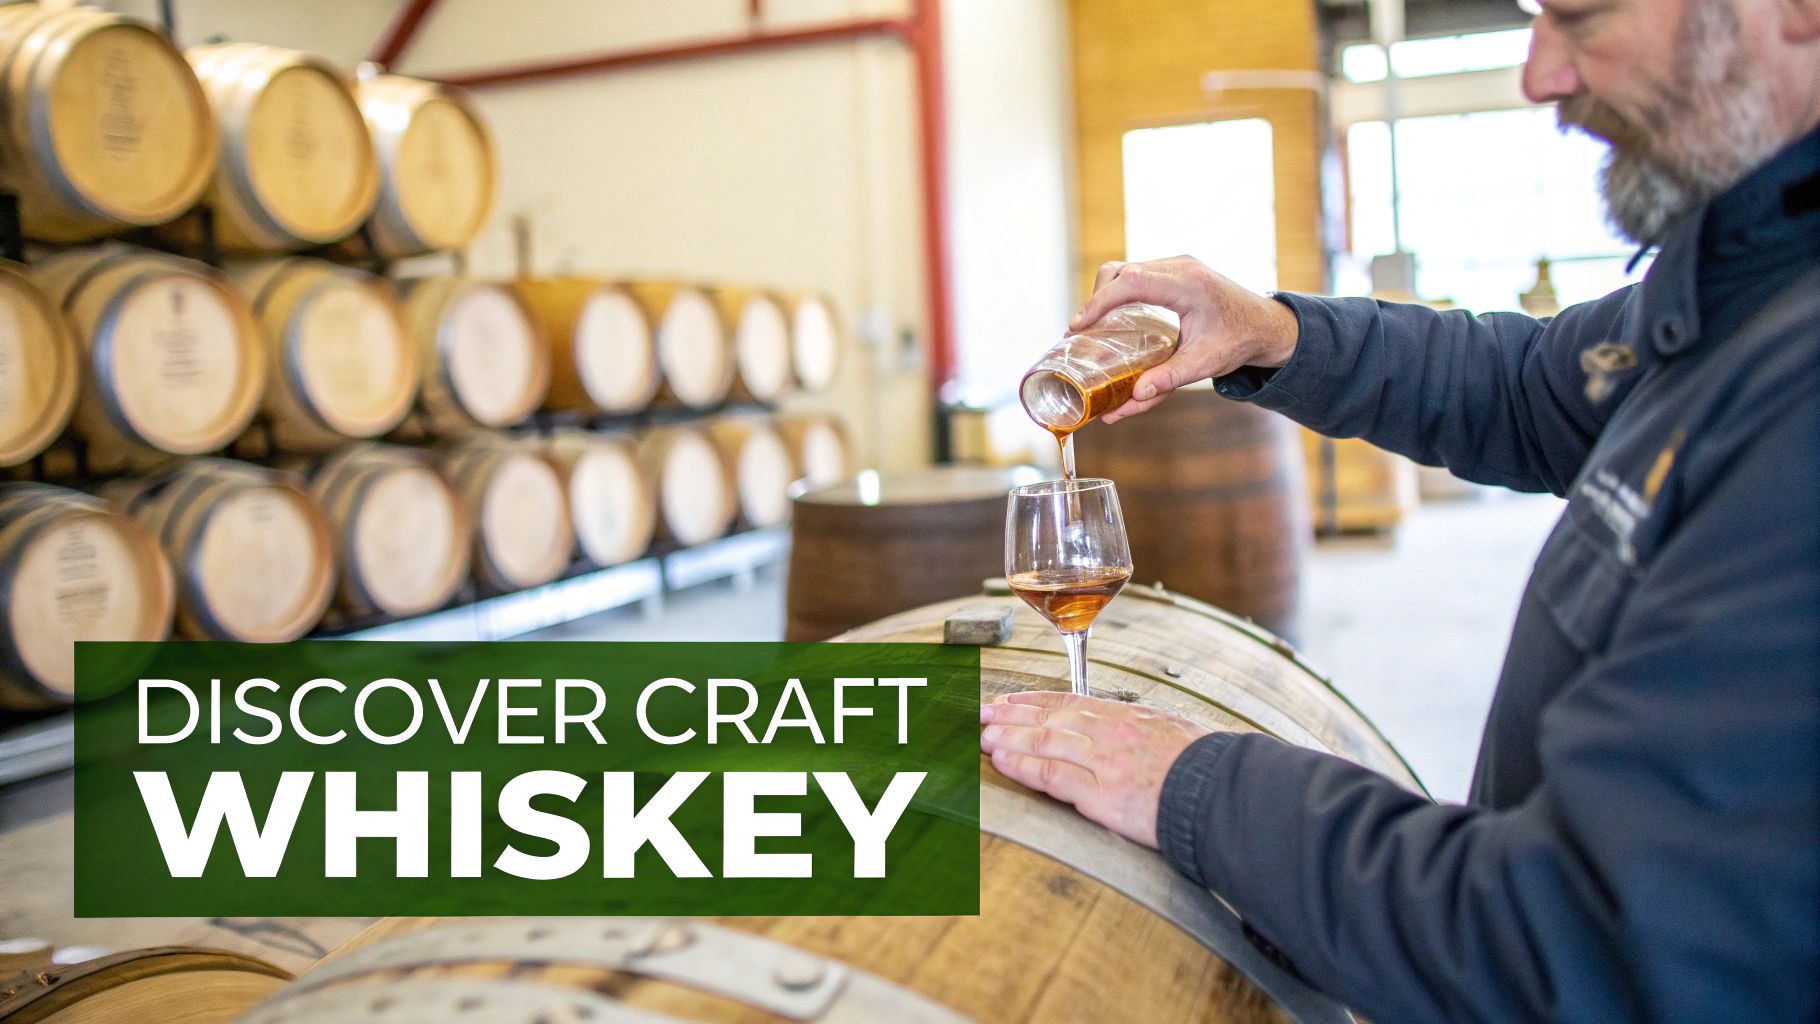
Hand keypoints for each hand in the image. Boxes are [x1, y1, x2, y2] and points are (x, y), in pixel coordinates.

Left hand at [979, 691, 1211, 848]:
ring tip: (981, 735)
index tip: (1010, 700)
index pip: (1069, 701)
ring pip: (1043, 741)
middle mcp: (1110, 732)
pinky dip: (1022, 766)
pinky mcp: (1102, 793)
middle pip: (1049, 717)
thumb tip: (1124, 726)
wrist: (1225, 793)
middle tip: (980, 714)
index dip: (1034, 700)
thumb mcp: (1172, 732)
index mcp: (1127, 716)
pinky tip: (1001, 760)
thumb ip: (1141, 728)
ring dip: (1007, 737)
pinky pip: (1052, 775)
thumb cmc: (1206, 768)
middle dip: (1010, 715)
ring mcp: (1104, 761)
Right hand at [1071, 256, 1299, 422]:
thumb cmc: (1239, 342)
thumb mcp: (1204, 363)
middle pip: (1120, 272)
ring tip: (1094, 327)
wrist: (1266, 325)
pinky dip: (1120, 293)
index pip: (1129, 282)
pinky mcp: (1175, 270)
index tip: (1078, 326)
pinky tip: (1114, 318)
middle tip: (1083, 332)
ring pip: (1126, 270)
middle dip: (1096, 300)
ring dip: (1106, 295)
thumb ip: (1168, 380)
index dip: (1098, 303)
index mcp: (1186, 284)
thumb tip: (1133, 398)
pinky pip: (1137, 275)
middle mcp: (1179, 267)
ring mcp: (1176, 265)